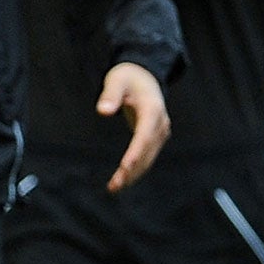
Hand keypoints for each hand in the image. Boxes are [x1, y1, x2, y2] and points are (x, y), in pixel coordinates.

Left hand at [96, 62, 169, 192]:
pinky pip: (147, 156)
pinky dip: (136, 169)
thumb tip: (103, 111)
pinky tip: (122, 180)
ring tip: (114, 188)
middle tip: (114, 185)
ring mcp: (160, 132)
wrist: (144, 76)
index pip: (144, 135)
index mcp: (152, 109)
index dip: (135, 152)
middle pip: (147, 151)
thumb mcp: (117, 80)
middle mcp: (160, 123)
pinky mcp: (155, 138)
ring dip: (133, 174)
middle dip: (131, 170)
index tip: (124, 167)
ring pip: (148, 158)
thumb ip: (110, 95)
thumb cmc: (128, 77)